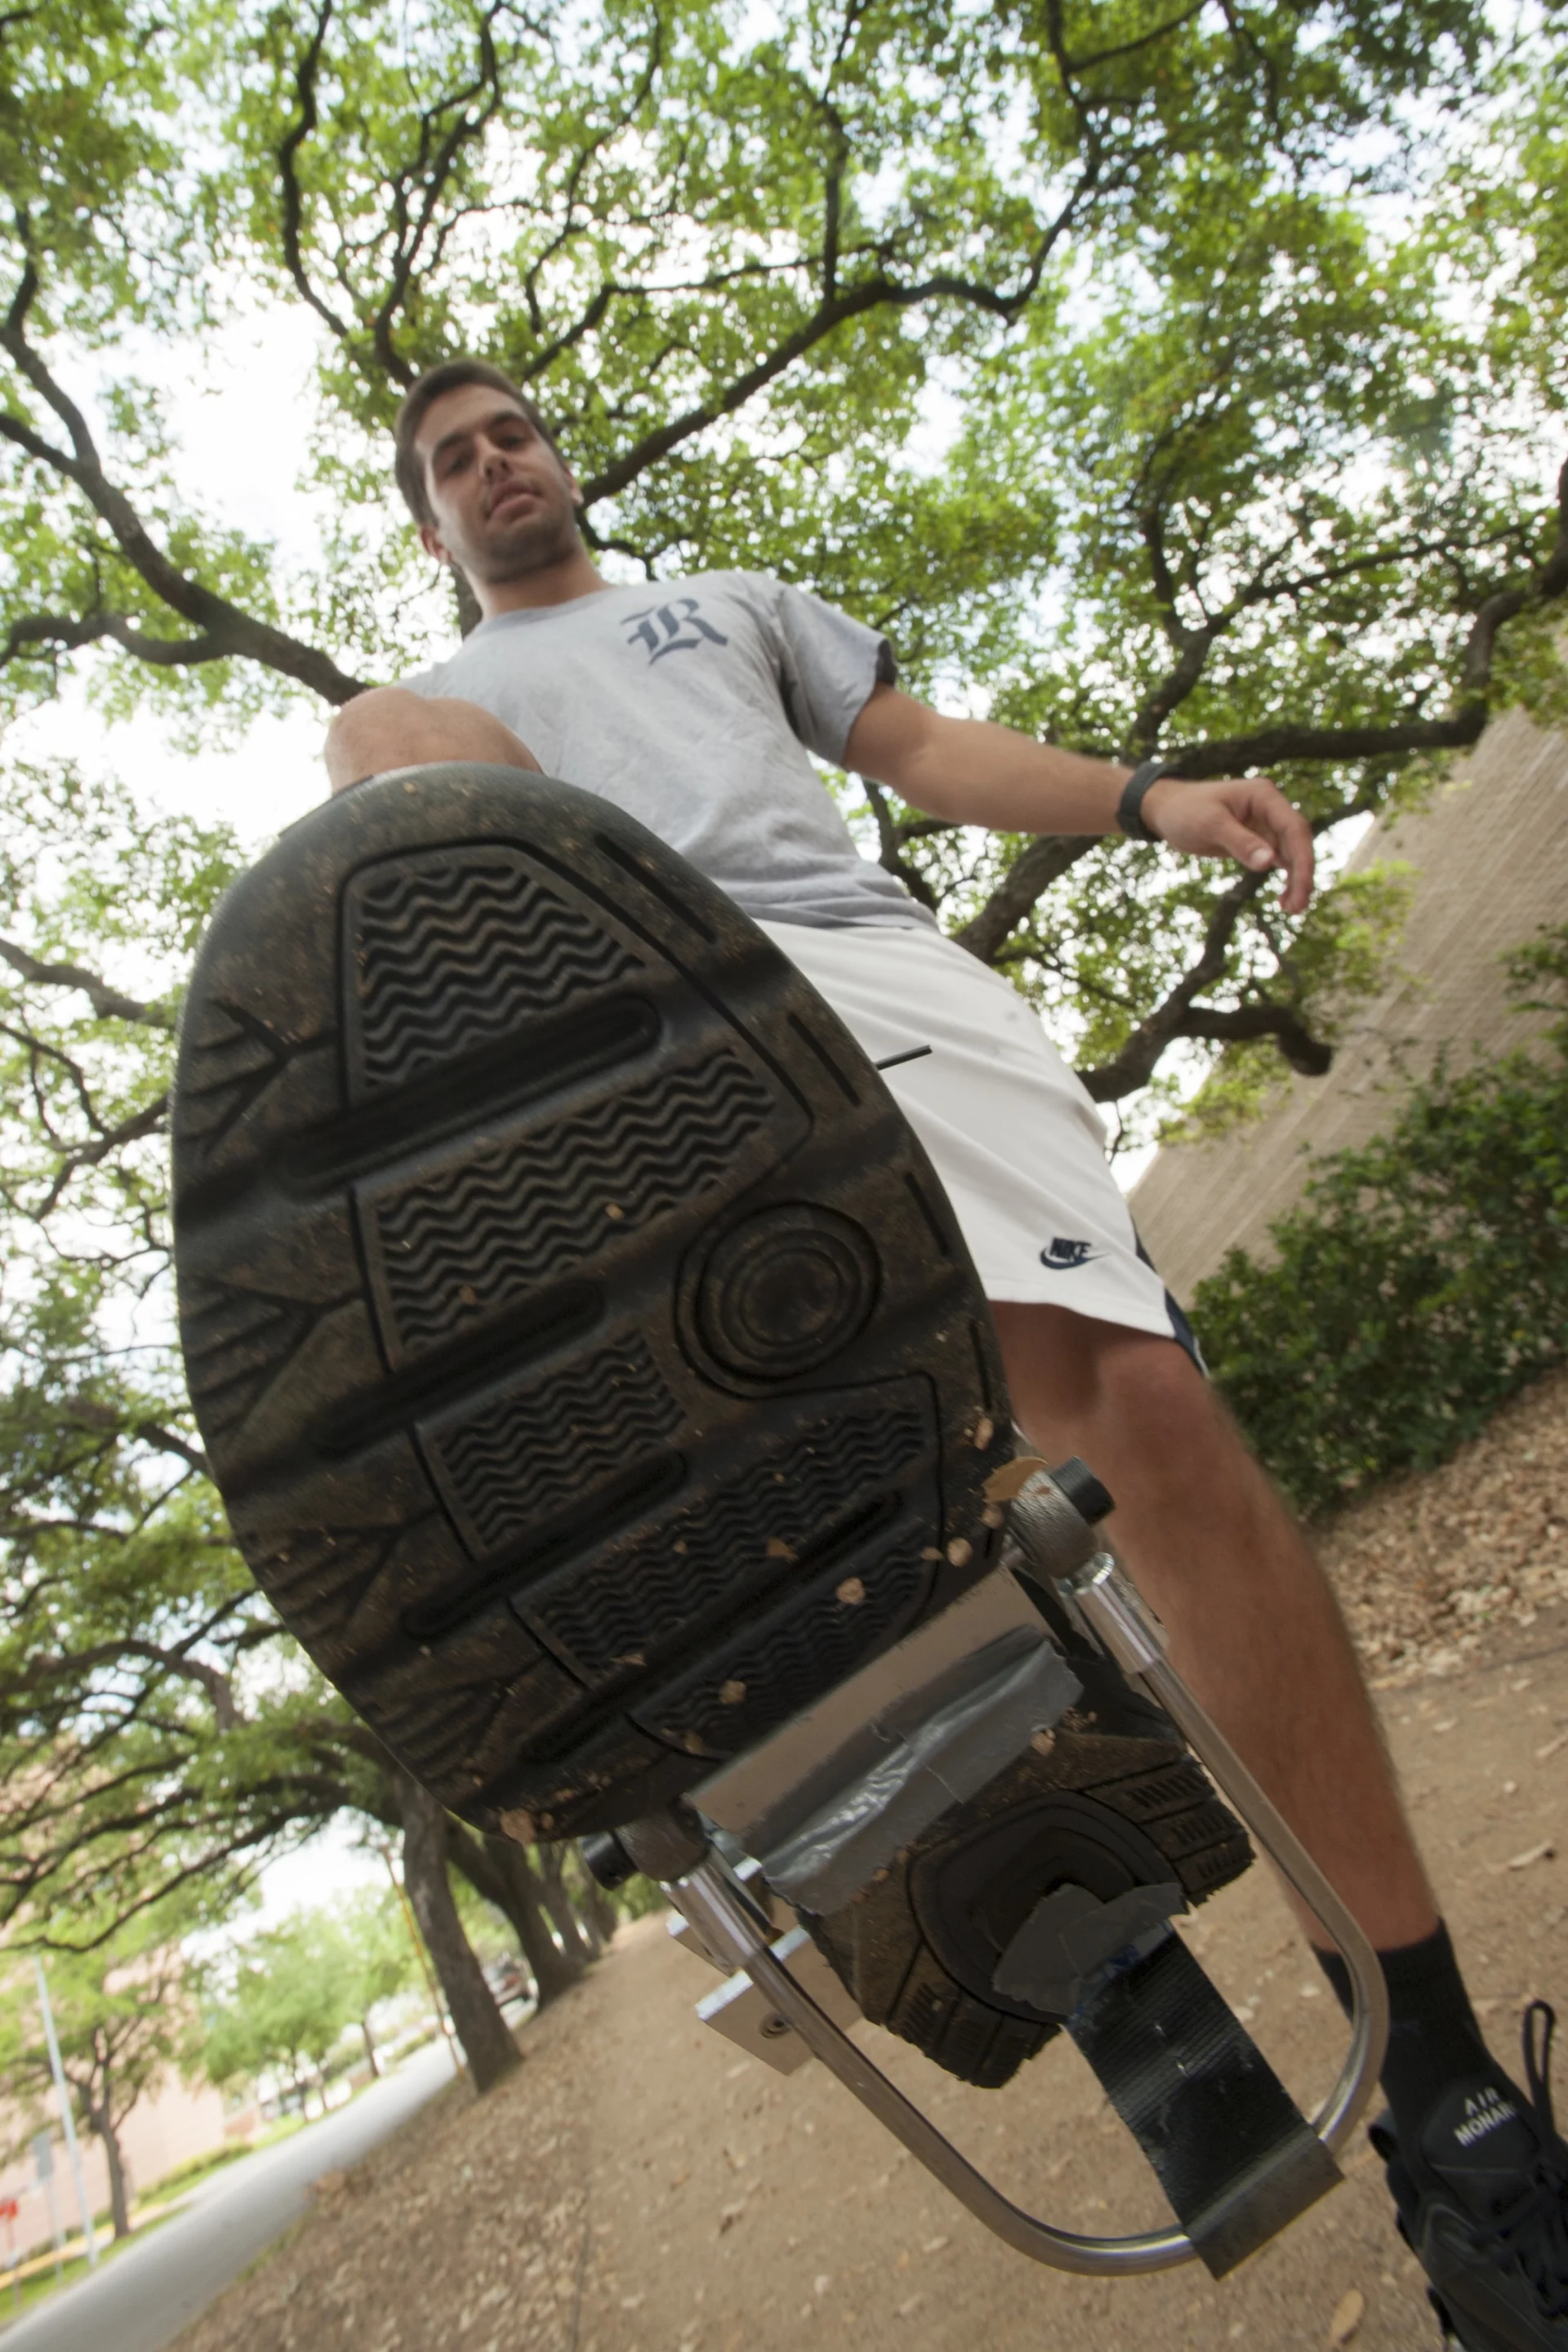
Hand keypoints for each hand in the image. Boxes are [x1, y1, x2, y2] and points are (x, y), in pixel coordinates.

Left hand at [1141, 774, 1313, 915]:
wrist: (1166, 810)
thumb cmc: (1185, 811)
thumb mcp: (1210, 826)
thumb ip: (1240, 843)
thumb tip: (1269, 863)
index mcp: (1264, 796)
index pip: (1294, 828)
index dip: (1302, 860)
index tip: (1301, 889)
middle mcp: (1270, 808)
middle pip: (1297, 843)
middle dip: (1301, 875)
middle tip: (1297, 908)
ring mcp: (1265, 824)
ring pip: (1291, 854)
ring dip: (1295, 880)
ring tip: (1291, 910)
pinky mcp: (1258, 839)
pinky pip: (1278, 859)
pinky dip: (1284, 878)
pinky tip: (1283, 900)